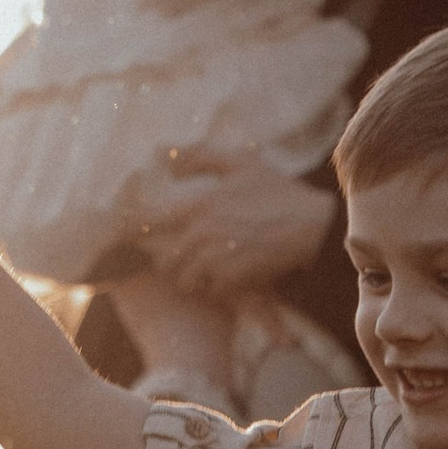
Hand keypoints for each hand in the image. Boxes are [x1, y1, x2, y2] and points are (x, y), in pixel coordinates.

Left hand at [135, 149, 339, 298]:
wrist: (315, 226)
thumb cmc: (279, 191)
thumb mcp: (241, 163)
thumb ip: (200, 157)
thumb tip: (167, 161)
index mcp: (200, 204)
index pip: (150, 222)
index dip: (135, 231)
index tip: (132, 236)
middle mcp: (203, 232)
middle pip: (165, 260)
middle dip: (170, 263)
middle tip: (178, 262)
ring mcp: (218, 258)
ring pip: (185, 279)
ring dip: (190, 278)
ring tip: (201, 274)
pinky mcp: (235, 279)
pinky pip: (210, 291)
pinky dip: (214, 289)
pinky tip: (225, 280)